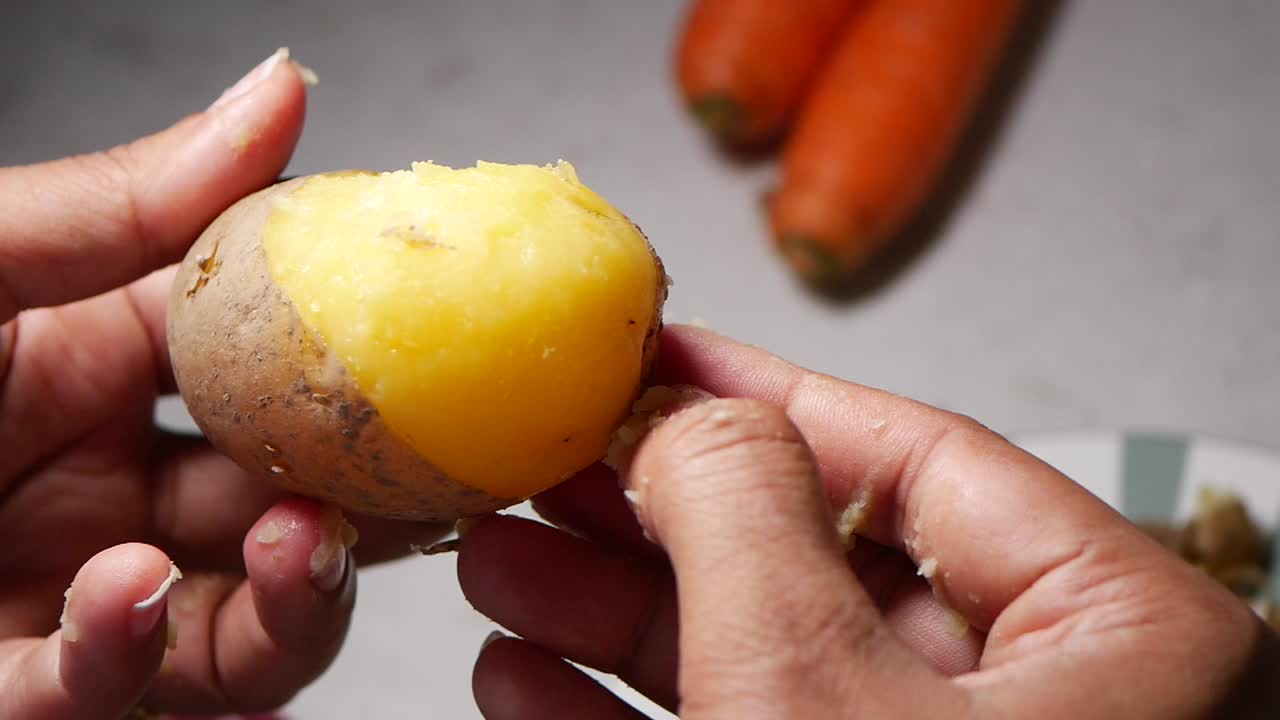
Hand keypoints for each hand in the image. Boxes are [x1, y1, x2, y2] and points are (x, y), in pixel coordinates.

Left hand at [0, 50, 445, 718]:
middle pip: (295, 503)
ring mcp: (77, 593)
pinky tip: (121, 601)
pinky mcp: (31, 691)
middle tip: (406, 485)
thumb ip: (132, 203)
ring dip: (292, 593)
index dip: (363, 363)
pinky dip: (137, 655)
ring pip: (250, 620)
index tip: (434, 355)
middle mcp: (108, 484)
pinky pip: (120, 693)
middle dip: (364, 502)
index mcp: (98, 364)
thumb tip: (282, 94)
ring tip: (293, 547)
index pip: (275, 362)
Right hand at [459, 325, 1279, 718]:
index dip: (758, 395)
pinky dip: (630, 717)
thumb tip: (686, 408)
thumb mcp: (816, 685)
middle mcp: (1060, 707)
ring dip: (619, 618)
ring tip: (504, 571)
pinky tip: (535, 686)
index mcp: (1125, 641)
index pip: (921, 460)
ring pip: (769, 664)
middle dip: (652, 515)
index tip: (642, 356)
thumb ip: (748, 512)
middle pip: (821, 561)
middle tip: (542, 468)